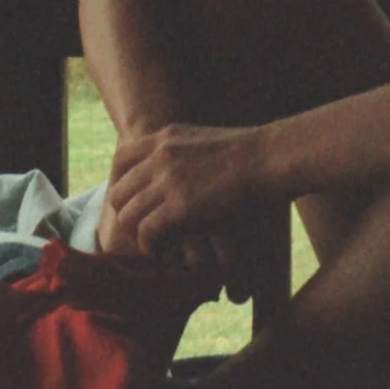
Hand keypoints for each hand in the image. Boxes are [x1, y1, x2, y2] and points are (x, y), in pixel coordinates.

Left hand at [101, 122, 273, 273]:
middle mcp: (160, 156)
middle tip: (143, 230)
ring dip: (139, 234)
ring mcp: (168, 181)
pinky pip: (147, 232)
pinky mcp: (180, 207)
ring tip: (155, 244)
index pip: (120, 161)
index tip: (132, 203)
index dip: (120, 185)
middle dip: (128, 214)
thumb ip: (185, 151)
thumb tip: (183, 168)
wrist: (270, 157)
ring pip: (128, 215)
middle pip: (119, 192)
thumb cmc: (252, 152)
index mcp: (165, 137)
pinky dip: (151, 245)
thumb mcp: (207, 139)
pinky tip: (163, 250)